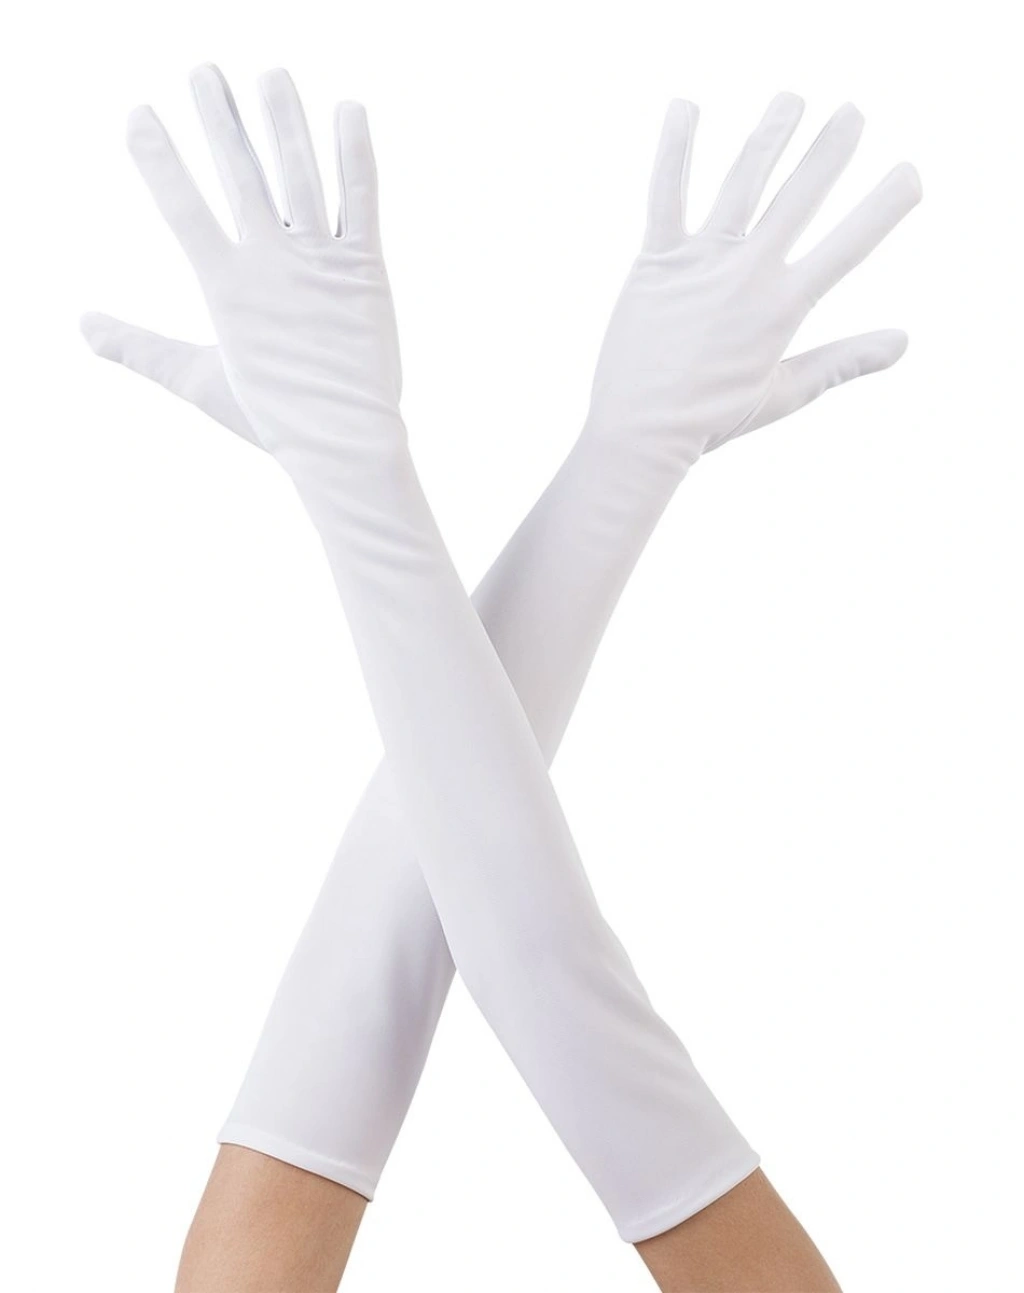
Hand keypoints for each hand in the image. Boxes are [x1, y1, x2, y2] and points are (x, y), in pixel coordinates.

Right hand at [84, 66, 401, 459]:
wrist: (343, 442)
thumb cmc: (271, 418)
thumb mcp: (196, 380)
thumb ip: (138, 347)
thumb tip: (81, 325)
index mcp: (226, 286)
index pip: (182, 207)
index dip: (157, 157)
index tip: (138, 112)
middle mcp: (270, 262)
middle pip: (240, 173)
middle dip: (218, 118)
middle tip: (203, 70)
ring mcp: (320, 261)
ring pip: (298, 174)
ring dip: (282, 119)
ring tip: (270, 73)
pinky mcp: (365, 269)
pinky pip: (362, 198)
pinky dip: (355, 153)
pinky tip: (346, 108)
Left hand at [586, 95, 920, 466]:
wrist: (641, 432)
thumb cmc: (711, 418)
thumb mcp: (785, 392)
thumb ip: (844, 360)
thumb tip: (903, 341)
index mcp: (783, 307)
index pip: (848, 245)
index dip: (882, 206)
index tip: (908, 175)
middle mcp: (748, 274)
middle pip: (799, 196)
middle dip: (830, 150)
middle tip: (852, 112)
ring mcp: (702, 262)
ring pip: (742, 182)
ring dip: (770, 136)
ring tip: (791, 100)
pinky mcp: (657, 260)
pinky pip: (665, 193)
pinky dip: (674, 150)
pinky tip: (686, 107)